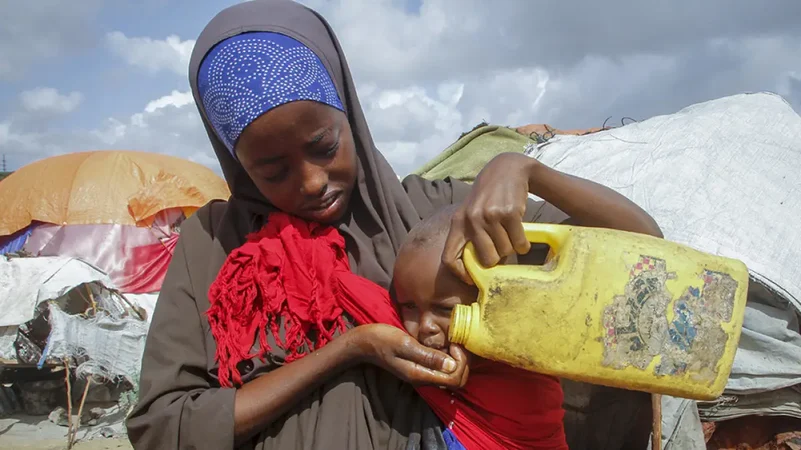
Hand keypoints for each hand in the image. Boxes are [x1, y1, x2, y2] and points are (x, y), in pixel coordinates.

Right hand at [348, 324, 468, 387]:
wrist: (364, 343)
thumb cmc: (382, 340)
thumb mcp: (405, 344)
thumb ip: (428, 356)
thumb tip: (452, 365)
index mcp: (420, 375)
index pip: (455, 380)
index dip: (461, 363)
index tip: (454, 344)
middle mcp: (423, 378)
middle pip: (456, 380)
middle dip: (463, 363)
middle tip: (456, 342)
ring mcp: (422, 373)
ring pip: (450, 375)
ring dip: (457, 360)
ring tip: (452, 341)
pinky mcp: (420, 367)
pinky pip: (442, 368)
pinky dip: (449, 358)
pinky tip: (444, 343)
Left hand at [443, 153, 534, 283]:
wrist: (507, 169)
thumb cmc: (488, 197)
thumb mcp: (471, 212)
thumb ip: (470, 236)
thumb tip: (480, 270)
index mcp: (458, 222)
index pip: (449, 258)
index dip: (461, 274)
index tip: (473, 279)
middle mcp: (471, 219)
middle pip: (486, 260)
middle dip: (497, 260)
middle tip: (502, 250)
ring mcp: (490, 216)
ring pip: (505, 252)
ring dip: (511, 248)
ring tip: (510, 234)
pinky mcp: (510, 213)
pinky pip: (519, 243)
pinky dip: (523, 244)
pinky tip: (521, 233)